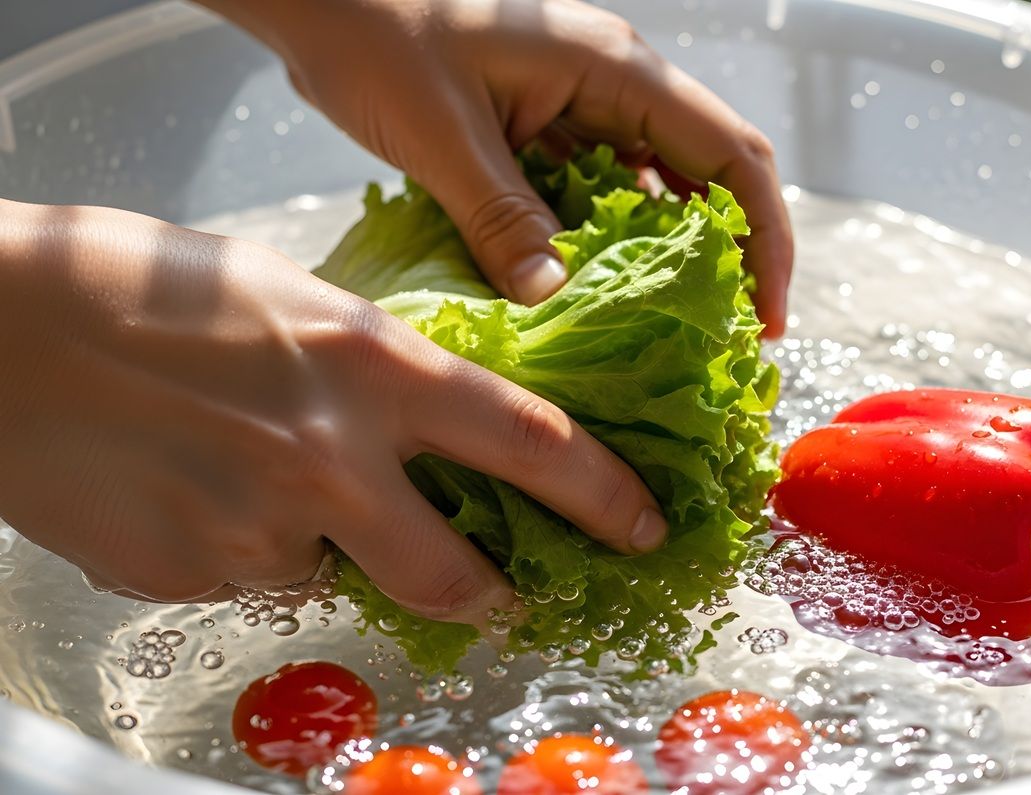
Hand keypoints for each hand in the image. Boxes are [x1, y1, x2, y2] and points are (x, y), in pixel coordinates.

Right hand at [0, 200, 666, 621]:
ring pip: (335, 572)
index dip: (603, 492)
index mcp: (372, 368)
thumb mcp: (293, 301)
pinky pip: (252, 577)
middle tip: (505, 594)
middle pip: (455, 576)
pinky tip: (195, 486)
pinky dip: (248, 546)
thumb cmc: (138, 286)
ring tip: (258, 472)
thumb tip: (424, 421)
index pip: (531, 442)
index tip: (641, 521)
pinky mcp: (191, 576)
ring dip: (327, 542)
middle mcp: (331, 460)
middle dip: (492, 595)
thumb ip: (372, 370)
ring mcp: (259, 529)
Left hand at [200, 0, 792, 334]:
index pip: (731, 156)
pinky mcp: (544, 127)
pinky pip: (596, 193)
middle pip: (707, 176)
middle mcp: (615, 84)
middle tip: (724, 340)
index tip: (765, 316)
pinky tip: (593, 294)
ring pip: (653, 189)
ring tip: (669, 331)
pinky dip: (603, 245)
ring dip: (665, 256)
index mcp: (615, 70)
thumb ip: (505, 220)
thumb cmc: (378, 37)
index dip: (764, 239)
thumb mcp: (444, 138)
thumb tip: (558, 302)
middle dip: (726, 257)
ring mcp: (581, 104)